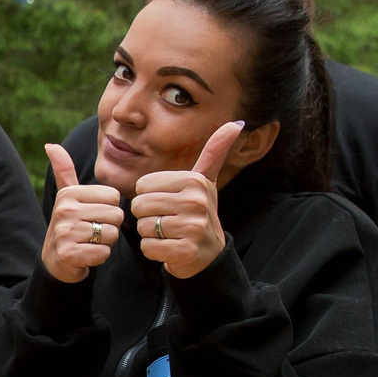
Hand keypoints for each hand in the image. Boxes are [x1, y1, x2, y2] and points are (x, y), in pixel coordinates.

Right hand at [42, 144, 122, 283]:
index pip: (114, 197)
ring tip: (89, 242)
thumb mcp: (66, 196)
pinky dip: (99, 257)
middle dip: (109, 227)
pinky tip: (86, 255)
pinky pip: (103, 253)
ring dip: (105, 242)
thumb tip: (50, 145)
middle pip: (115, 215)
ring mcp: (65, 232)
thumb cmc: (69, 225)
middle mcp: (65, 210)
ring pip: (111, 234)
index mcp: (69, 193)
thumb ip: (64, 170)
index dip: (109, 209)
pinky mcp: (69, 253)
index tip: (93, 216)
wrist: (55, 261)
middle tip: (92, 232)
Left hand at [131, 122, 240, 279]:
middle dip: (147, 216)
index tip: (168, 203)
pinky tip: (169, 248)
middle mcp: (195, 202)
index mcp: (194, 181)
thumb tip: (237, 123)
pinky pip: (149, 247)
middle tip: (167, 221)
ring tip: (169, 233)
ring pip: (143, 226)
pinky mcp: (185, 251)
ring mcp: (192, 227)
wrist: (208, 253)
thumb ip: (215, 152)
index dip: (149, 196)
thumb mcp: (206, 181)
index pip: (142, 185)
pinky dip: (153, 250)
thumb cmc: (199, 212)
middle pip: (140, 205)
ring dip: (150, 233)